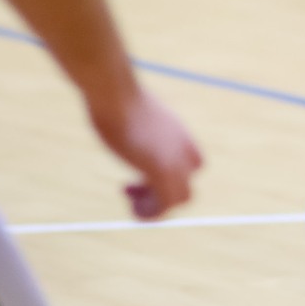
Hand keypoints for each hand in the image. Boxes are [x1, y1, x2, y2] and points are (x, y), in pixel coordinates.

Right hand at [86, 86, 201, 219]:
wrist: (115, 92)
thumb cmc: (113, 96)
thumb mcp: (129, 109)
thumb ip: (130, 117)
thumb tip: (111, 104)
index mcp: (176, 132)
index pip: (193, 163)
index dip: (171, 175)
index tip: (140, 172)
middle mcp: (180, 146)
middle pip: (188, 184)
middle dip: (162, 194)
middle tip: (132, 188)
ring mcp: (173, 158)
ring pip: (182, 198)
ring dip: (157, 207)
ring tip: (132, 202)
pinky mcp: (160, 168)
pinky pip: (165, 204)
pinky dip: (150, 213)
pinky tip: (131, 205)